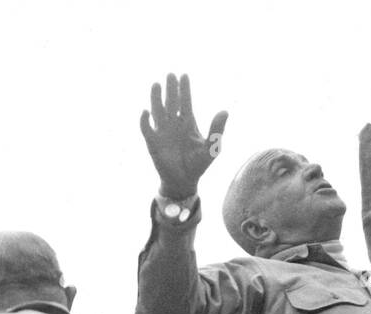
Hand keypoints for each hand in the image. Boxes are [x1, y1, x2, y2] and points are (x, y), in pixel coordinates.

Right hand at [139, 73, 227, 199]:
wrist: (183, 181)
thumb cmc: (198, 165)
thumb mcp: (212, 148)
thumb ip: (217, 130)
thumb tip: (225, 111)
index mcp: (188, 123)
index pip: (185, 101)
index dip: (185, 89)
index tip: (184, 76)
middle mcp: (174, 124)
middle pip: (171, 102)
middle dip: (171, 89)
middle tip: (171, 74)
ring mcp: (162, 132)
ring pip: (157, 110)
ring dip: (156, 98)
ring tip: (156, 84)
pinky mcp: (152, 142)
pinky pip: (146, 128)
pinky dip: (145, 120)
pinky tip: (146, 112)